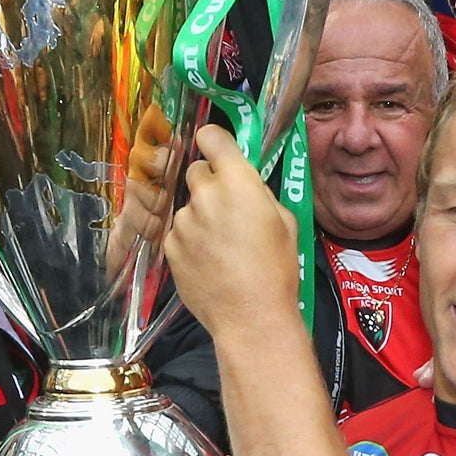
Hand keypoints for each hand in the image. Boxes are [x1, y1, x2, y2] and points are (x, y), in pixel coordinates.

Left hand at [164, 124, 300, 342]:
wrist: (252, 317)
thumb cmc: (278, 270)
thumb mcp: (286, 223)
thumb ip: (260, 194)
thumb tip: (246, 186)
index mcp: (239, 183)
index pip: (212, 137)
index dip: (215, 142)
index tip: (219, 152)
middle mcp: (205, 194)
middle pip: (196, 171)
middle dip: (210, 184)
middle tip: (227, 211)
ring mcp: (183, 221)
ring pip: (188, 206)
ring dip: (200, 217)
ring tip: (221, 247)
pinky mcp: (170, 245)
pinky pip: (178, 232)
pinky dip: (190, 241)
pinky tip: (209, 263)